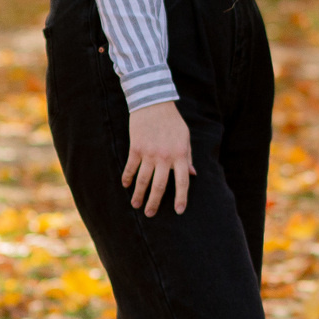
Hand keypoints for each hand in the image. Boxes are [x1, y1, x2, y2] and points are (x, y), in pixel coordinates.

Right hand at [123, 101, 193, 215]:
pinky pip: (131, 168)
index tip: (179, 210)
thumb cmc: (173, 122)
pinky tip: (126, 185)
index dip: (181, 197)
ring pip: (143, 180)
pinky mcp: (136, 148)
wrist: (154, 103)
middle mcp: (165, 157)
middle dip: (155, 202)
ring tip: (136, 205)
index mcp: (180, 155)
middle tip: (150, 214)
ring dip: (139, 194)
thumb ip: (188, 157)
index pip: (183, 181)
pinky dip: (127, 178)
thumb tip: (192, 174)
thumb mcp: (185, 138)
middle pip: (160, 185)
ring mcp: (149, 153)